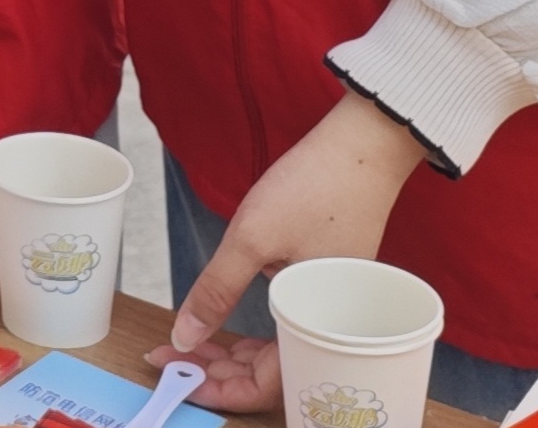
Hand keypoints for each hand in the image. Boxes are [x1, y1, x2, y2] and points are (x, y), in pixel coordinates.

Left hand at [143, 93, 426, 415]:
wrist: (362, 147)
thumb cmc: (315, 187)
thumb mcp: (252, 237)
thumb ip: (216, 290)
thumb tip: (183, 336)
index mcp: (320, 328)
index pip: (269, 388)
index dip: (220, 391)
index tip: (180, 379)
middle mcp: (333, 329)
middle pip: (273, 376)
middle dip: (220, 372)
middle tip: (176, 356)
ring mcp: (332, 310)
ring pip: (280, 353)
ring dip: (235, 354)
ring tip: (194, 343)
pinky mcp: (329, 292)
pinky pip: (290, 329)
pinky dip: (257, 333)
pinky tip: (230, 324)